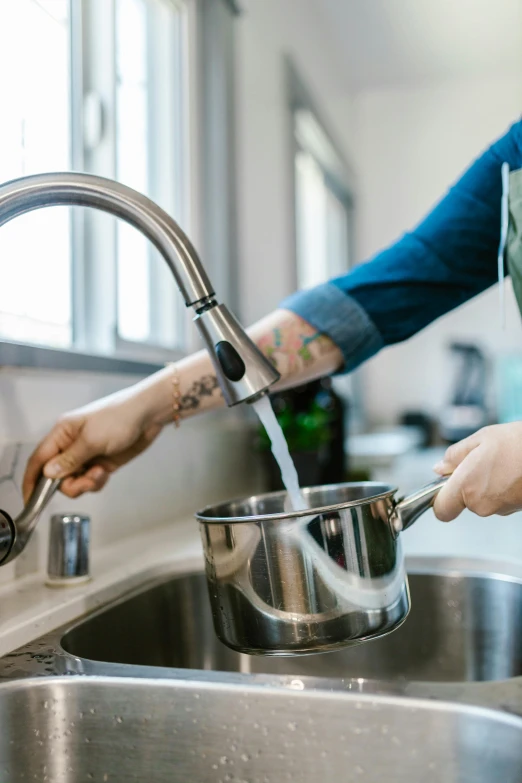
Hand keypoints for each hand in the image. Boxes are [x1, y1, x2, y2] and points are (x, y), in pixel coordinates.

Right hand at [22, 392, 162, 501]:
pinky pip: (90, 481)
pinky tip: (105, 473)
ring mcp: (86, 455)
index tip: (31, 501)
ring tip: (100, 473)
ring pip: (74, 481)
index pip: (39, 460)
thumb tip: (47, 474)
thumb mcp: (92, 439)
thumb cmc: (119, 418)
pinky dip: (96, 481)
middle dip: (70, 484)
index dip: (32, 481)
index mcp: (62, 434)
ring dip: (85, 483)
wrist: (149, 415)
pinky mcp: (101, 463)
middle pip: (56, 477)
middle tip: (87, 481)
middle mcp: (71, 446)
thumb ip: (69, 459)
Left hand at [433, 422, 521, 520]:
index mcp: (466, 486)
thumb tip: (439, 468)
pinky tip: (511, 470)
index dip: (440, 500)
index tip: (443, 487)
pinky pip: (500, 500)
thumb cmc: (517, 443)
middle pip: (464, 502)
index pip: (442, 510)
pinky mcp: (515, 510)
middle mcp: (481, 504)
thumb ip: (454, 456)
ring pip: (484, 500)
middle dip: (468, 484)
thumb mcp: (479, 439)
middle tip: (481, 461)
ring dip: (487, 484)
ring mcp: (500, 509)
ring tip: (501, 463)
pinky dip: (502, 488)